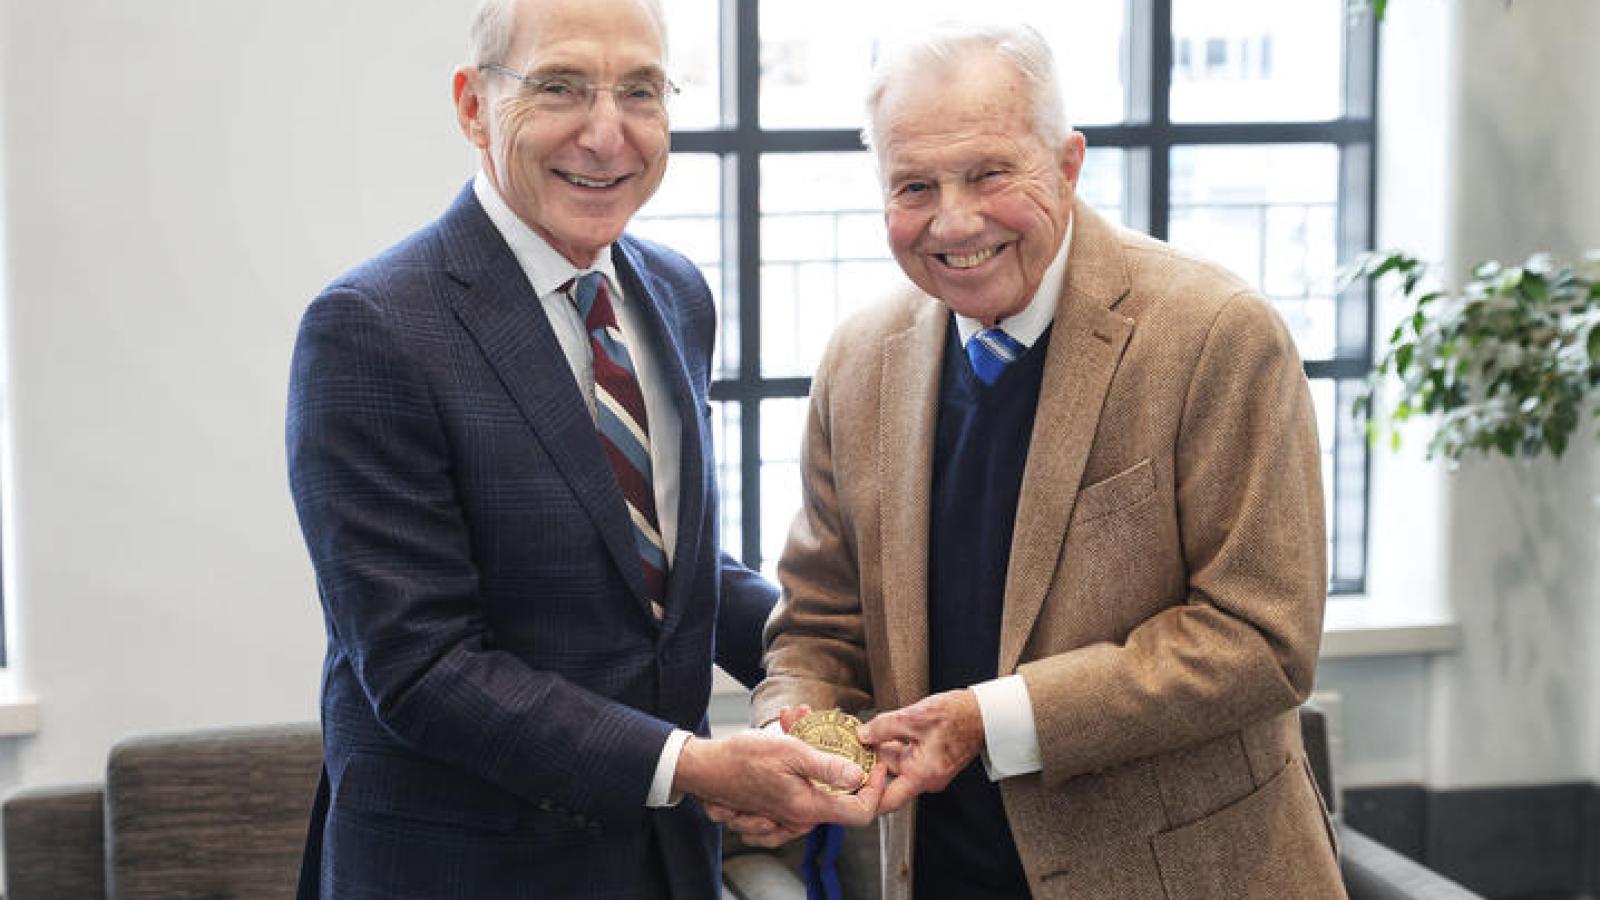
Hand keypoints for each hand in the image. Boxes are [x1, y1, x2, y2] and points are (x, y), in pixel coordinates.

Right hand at [674, 729, 884, 844]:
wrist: (702, 767)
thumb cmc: (741, 758)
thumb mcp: (789, 752)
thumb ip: (826, 766)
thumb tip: (858, 776)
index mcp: (807, 806)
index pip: (859, 813)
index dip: (875, 790)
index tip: (875, 766)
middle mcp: (798, 817)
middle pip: (839, 797)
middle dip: (838, 757)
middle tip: (826, 727)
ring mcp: (784, 814)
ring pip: (816, 786)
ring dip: (813, 752)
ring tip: (794, 719)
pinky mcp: (773, 807)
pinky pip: (796, 788)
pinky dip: (796, 762)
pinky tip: (784, 732)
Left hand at [857, 689, 983, 813]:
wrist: (983, 712)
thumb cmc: (957, 716)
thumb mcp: (914, 717)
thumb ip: (884, 727)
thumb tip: (862, 735)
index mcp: (922, 775)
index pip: (887, 801)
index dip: (865, 796)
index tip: (849, 784)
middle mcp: (926, 779)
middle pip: (888, 777)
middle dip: (872, 760)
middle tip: (854, 743)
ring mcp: (930, 772)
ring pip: (896, 765)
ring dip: (884, 749)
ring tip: (871, 730)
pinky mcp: (931, 762)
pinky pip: (907, 758)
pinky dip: (896, 745)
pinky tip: (888, 729)